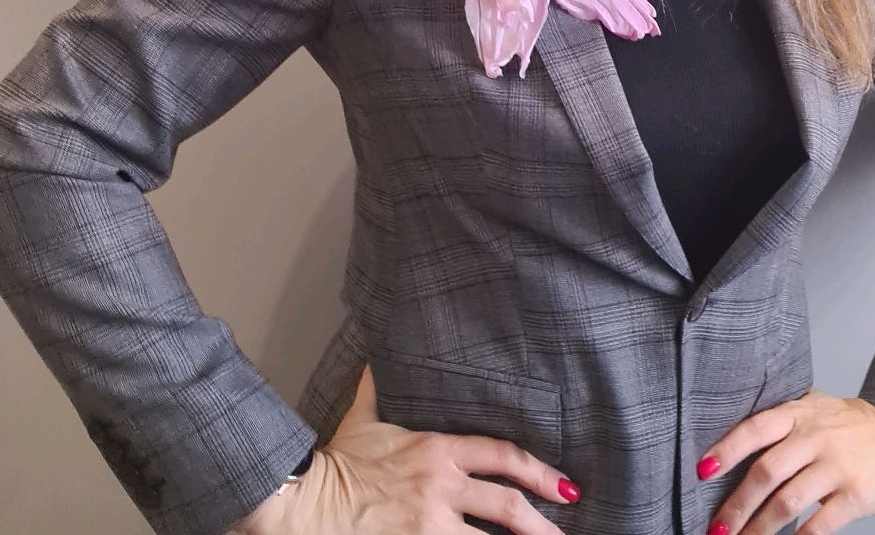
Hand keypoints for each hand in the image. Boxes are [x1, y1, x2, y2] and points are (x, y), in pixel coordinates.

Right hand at [231, 362, 580, 534]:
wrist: (307, 500)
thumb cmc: (336, 462)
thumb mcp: (362, 419)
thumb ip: (376, 388)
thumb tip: (375, 356)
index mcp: (436, 450)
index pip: (500, 456)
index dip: (537, 470)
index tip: (564, 485)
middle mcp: (441, 486)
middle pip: (507, 505)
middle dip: (542, 520)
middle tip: (566, 529)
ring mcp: (430, 523)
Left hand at [695, 387, 874, 534]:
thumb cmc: (848, 424)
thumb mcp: (813, 408)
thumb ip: (781, 422)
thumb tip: (733, 443)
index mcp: (798, 414)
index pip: (755, 429)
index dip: (727, 448)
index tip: (703, 470)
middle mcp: (814, 438)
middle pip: (766, 472)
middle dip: (737, 505)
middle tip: (716, 527)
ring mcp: (835, 468)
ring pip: (787, 502)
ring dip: (759, 528)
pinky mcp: (855, 496)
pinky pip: (820, 525)